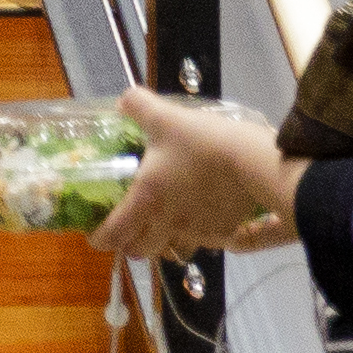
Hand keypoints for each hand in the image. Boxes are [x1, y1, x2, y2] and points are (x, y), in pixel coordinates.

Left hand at [95, 87, 298, 268]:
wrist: (255, 161)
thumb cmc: (203, 141)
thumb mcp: (165, 117)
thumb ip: (138, 106)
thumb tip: (124, 101)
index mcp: (147, 200)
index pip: (116, 234)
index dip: (102, 238)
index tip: (96, 237)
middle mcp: (170, 224)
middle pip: (143, 250)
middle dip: (132, 245)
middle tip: (129, 232)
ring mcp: (199, 232)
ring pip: (175, 250)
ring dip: (164, 245)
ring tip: (163, 230)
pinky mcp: (226, 232)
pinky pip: (205, 243)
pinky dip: (197, 238)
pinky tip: (199, 223)